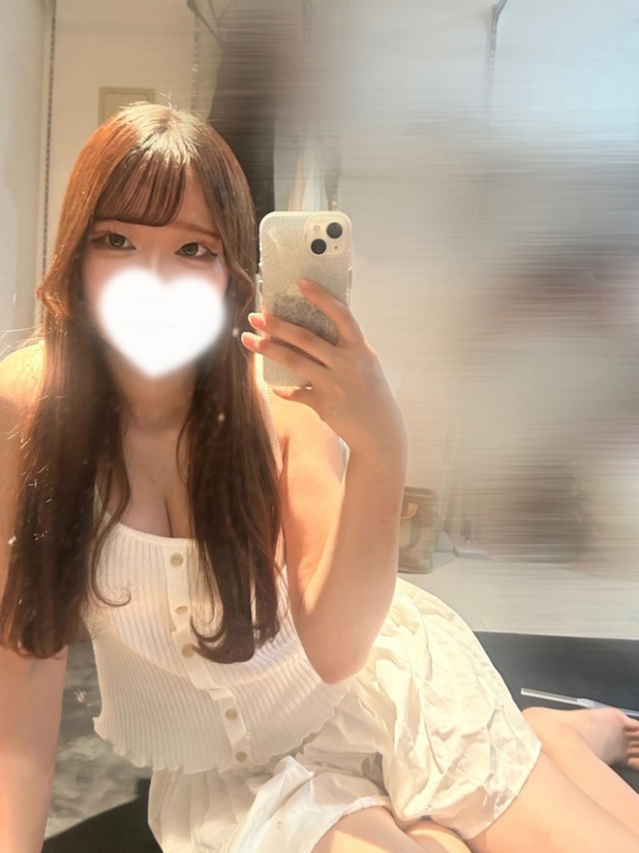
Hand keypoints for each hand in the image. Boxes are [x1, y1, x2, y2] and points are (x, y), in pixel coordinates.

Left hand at [240, 278, 407, 461]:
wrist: (381, 433)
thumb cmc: (371, 394)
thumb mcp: (366, 366)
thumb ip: (344, 349)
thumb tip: (309, 333)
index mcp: (361, 349)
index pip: (341, 315)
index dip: (321, 297)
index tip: (300, 282)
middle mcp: (348, 364)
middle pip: (306, 338)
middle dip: (277, 325)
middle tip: (256, 316)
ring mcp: (335, 385)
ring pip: (295, 362)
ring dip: (269, 349)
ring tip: (249, 340)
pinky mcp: (324, 405)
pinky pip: (296, 393)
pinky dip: (284, 389)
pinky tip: (274, 385)